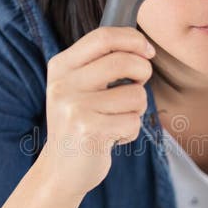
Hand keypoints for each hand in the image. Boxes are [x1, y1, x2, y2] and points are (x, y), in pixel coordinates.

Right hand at [43, 26, 153, 197]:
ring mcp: (75, 108)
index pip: (103, 37)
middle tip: (138, 87)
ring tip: (117, 119)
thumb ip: (100, 63)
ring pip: (135, 95)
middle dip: (143, 72)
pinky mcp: (89, 131)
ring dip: (137, 109)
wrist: (59, 170)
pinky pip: (133, 122)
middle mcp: (64, 84)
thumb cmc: (78, 124)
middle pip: (124, 61)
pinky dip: (131, 131)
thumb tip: (142, 47)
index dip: (133, 40)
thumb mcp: (78, 87)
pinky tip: (113, 137)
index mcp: (61, 66)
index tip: (148, 51)